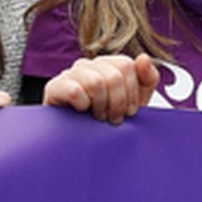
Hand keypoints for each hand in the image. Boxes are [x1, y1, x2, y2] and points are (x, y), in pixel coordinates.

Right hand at [42, 54, 158, 123]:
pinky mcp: (54, 87)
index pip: (126, 65)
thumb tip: (143, 58)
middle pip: (113, 75)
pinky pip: (74, 90)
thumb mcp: (135, 102)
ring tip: (98, 117)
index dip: (131, 92)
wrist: (81, 144)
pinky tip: (81, 112)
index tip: (129, 112)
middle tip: (113, 118)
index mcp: (107, 65)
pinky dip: (82, 105)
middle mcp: (88, 65)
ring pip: (95, 82)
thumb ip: (147, 79)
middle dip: (118, 103)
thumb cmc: (108, 120)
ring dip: (101, 106)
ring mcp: (70, 74)